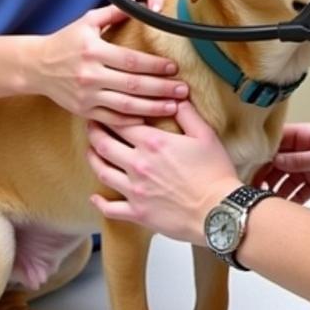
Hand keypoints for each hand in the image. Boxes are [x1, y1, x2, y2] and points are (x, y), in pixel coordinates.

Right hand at [26, 1, 186, 122]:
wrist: (36, 66)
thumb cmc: (65, 40)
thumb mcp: (87, 22)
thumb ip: (113, 13)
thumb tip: (140, 3)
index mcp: (93, 50)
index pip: (131, 60)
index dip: (154, 65)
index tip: (174, 68)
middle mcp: (90, 75)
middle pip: (133, 84)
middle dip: (161, 88)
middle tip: (183, 90)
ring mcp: (86, 95)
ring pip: (125, 105)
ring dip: (152, 107)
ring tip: (174, 106)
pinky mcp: (83, 110)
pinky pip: (111, 118)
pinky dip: (131, 121)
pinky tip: (150, 119)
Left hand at [86, 101, 240, 245]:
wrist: (218, 211)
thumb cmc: (214, 173)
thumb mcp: (205, 135)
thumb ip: (187, 113)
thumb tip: (176, 97)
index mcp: (153, 143)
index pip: (122, 122)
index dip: (111, 113)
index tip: (105, 107)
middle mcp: (138, 164)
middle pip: (104, 144)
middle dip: (94, 131)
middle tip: (90, 124)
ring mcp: (135, 190)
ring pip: (102, 172)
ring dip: (92, 159)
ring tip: (90, 151)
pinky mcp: (138, 213)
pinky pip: (111, 209)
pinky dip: (100, 203)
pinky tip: (95, 198)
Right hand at [252, 122, 309, 202]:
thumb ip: (301, 160)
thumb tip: (275, 162)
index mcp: (303, 136)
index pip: (273, 143)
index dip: (258, 154)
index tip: (245, 167)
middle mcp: (302, 150)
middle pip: (275, 163)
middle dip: (263, 176)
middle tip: (250, 191)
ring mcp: (308, 167)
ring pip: (284, 179)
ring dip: (275, 191)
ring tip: (264, 205)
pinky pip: (298, 192)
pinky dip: (290, 201)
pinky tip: (283, 212)